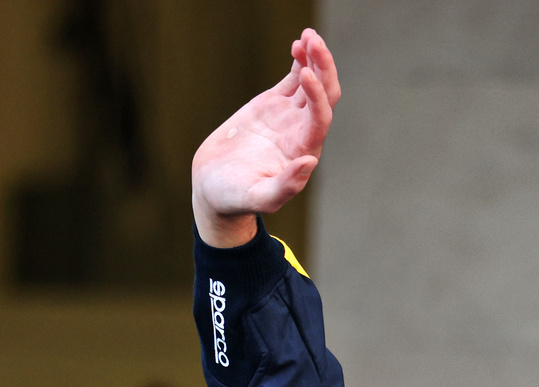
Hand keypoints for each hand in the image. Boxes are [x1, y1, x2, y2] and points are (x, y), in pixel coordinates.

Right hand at [192, 28, 340, 246]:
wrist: (214, 187)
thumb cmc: (236, 198)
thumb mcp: (259, 197)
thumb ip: (285, 186)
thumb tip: (309, 163)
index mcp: (302, 151)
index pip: (320, 119)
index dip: (317, 96)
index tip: (306, 74)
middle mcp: (302, 131)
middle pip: (324, 95)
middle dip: (323, 68)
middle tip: (315, 42)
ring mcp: (289, 116)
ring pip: (311, 83)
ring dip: (314, 59)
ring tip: (309, 36)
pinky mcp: (273, 105)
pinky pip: (293, 79)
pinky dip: (300, 62)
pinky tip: (299, 44)